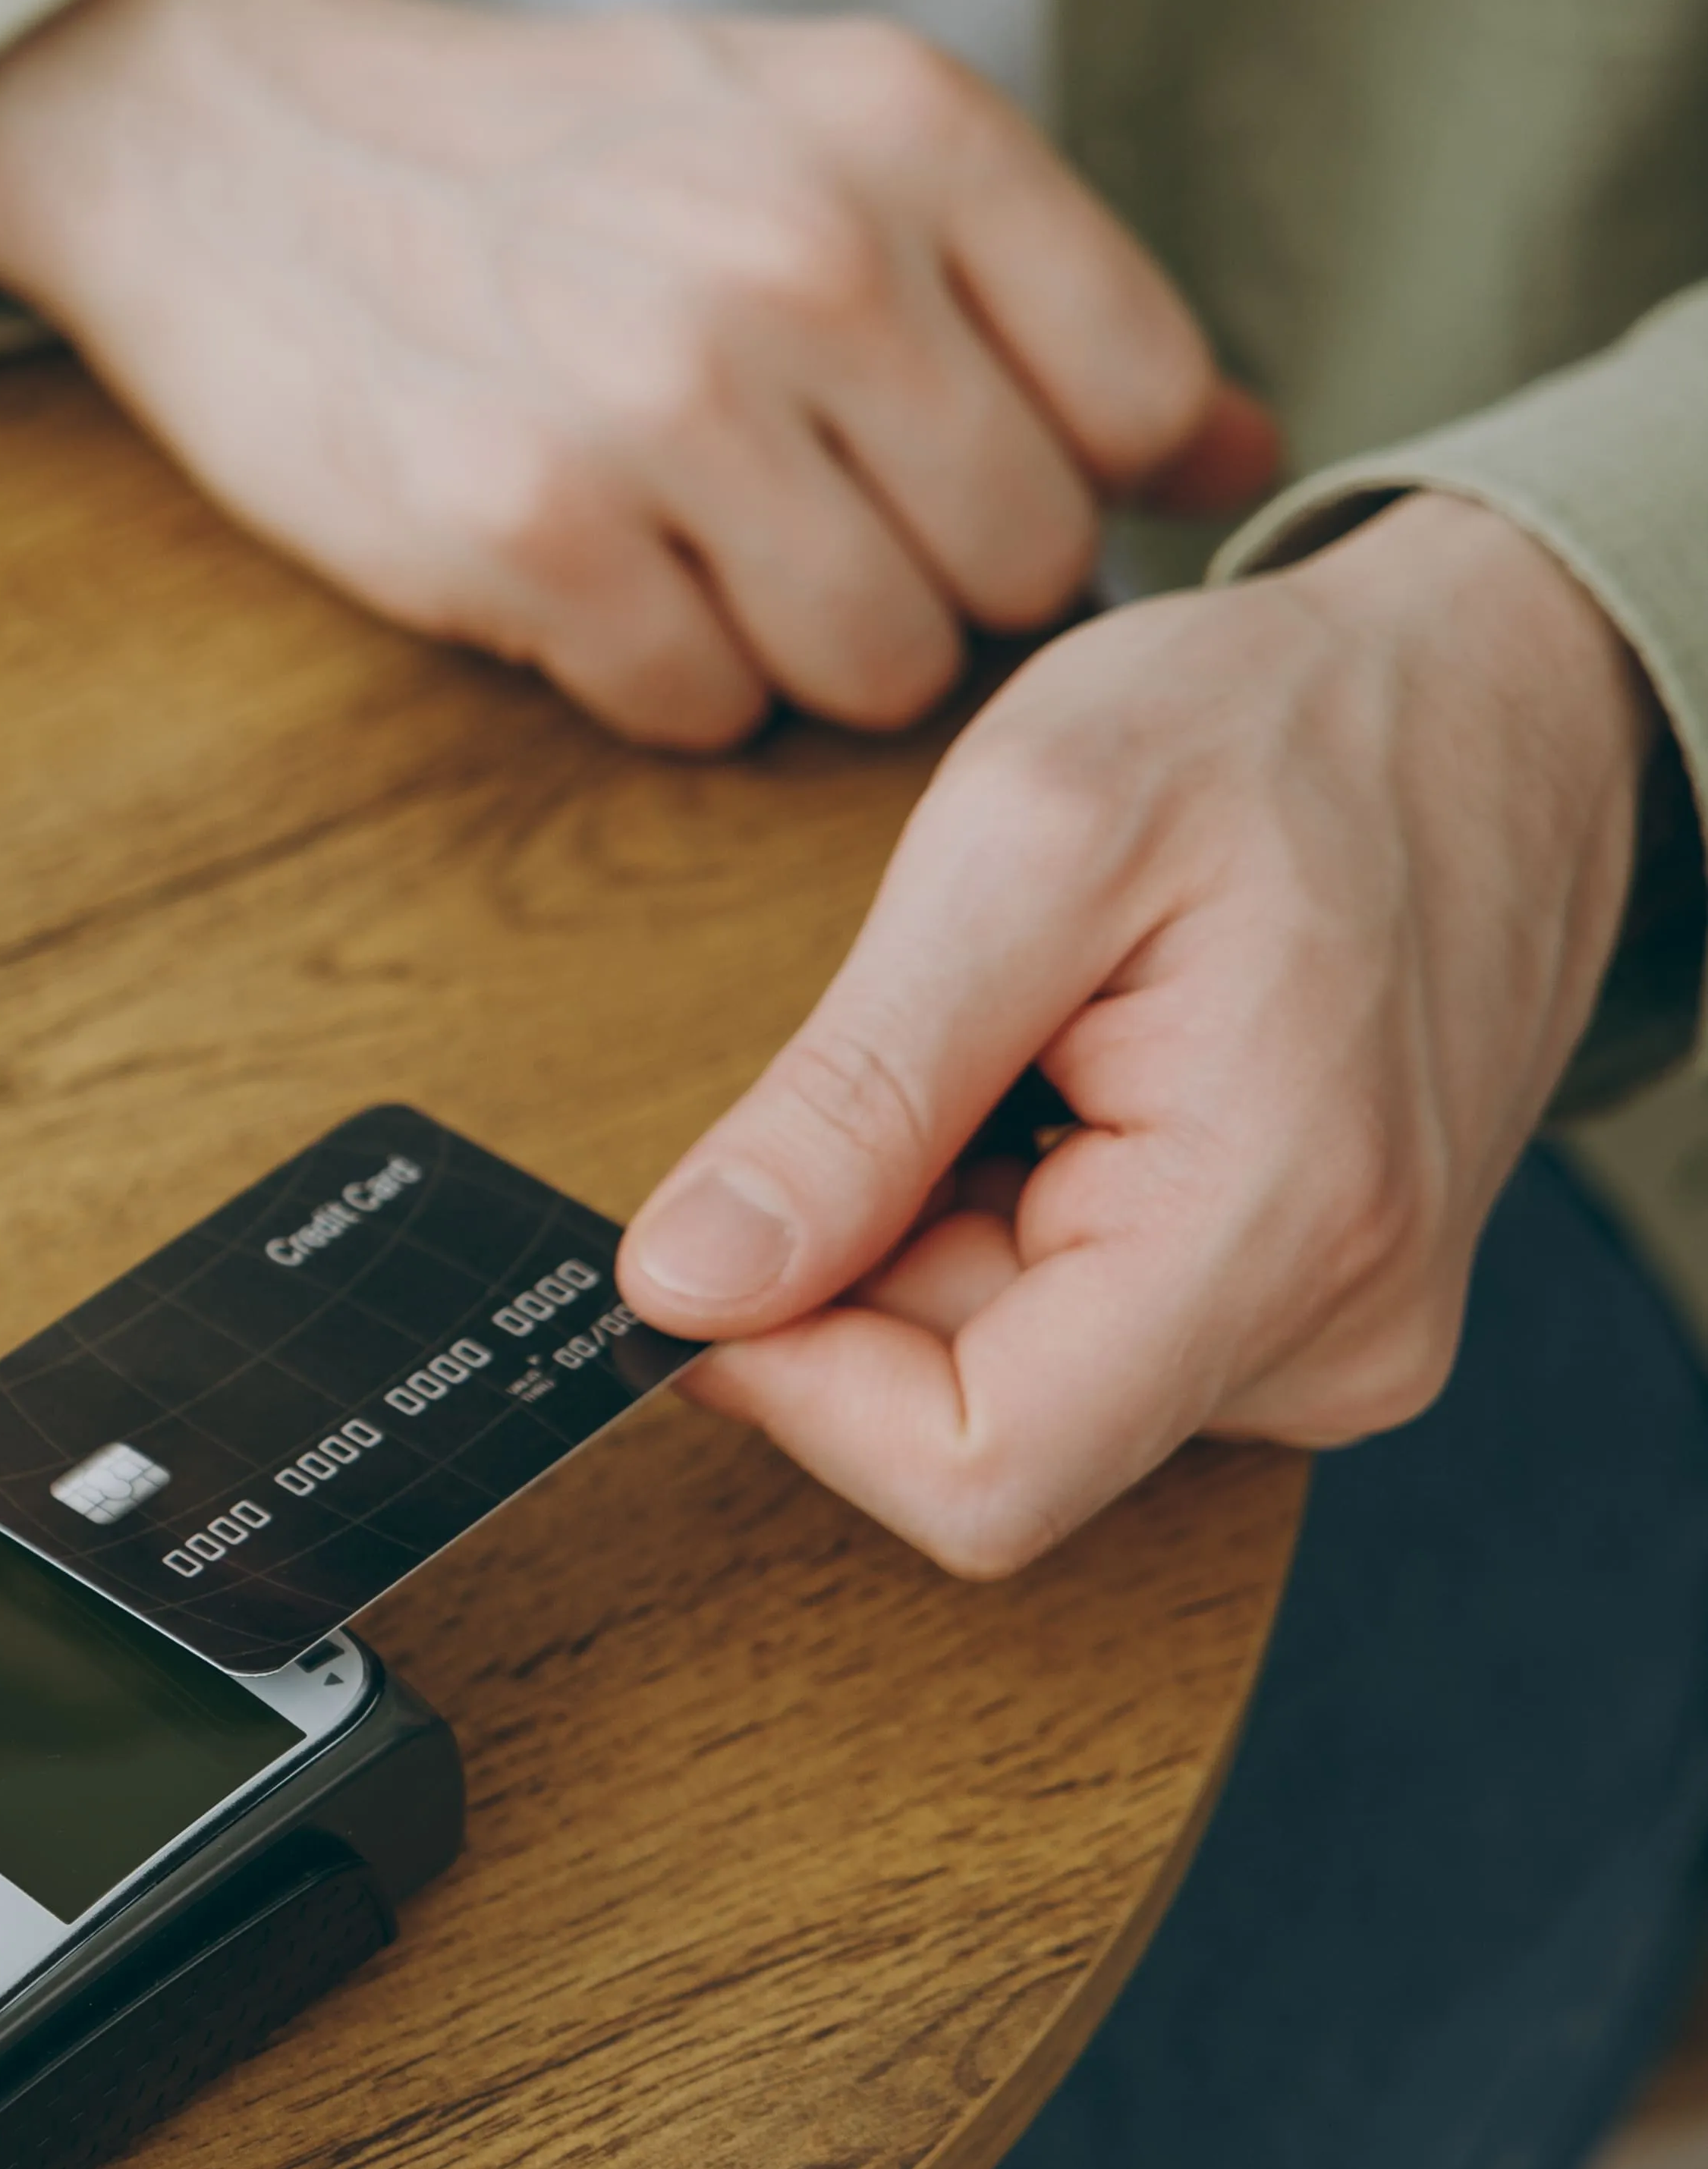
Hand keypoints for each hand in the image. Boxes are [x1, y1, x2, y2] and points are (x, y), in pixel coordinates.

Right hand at [0, 0, 1279, 745]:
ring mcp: (663, 401)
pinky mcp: (528, 533)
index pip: (1144, 402)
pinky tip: (600, 582)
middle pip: (1023, 561)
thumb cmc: (550, 163)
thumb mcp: (818, 129)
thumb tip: (1246, 455)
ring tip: (712, 558)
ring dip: (807, 652)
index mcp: (907, 128)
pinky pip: (704, 710)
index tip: (982, 475)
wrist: (247, 156)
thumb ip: (1030, 274)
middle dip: (941, 579)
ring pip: (879, 665)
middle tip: (820, 525)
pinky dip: (665, 679)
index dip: (1083, 478)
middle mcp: (805, 254)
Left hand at [617, 495, 1651, 1572]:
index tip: (719, 1247)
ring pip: (1004, 1379)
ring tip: (1018, 1054)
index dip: (799, 1386)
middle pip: (974, 1428)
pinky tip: (1058, 1089)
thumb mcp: (1020, 848)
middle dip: (866, 1275)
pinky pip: (1067, 1332)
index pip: (980, 1476)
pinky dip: (1000, 1222)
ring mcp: (1326, 1335)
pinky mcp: (1299, 1311)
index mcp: (1285, 1228)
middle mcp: (1332, 1337)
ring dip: (933, 1235)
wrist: (1482, 692)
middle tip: (912, 1069)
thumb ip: (850, 1095)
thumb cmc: (1280, 727)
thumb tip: (687, 1283)